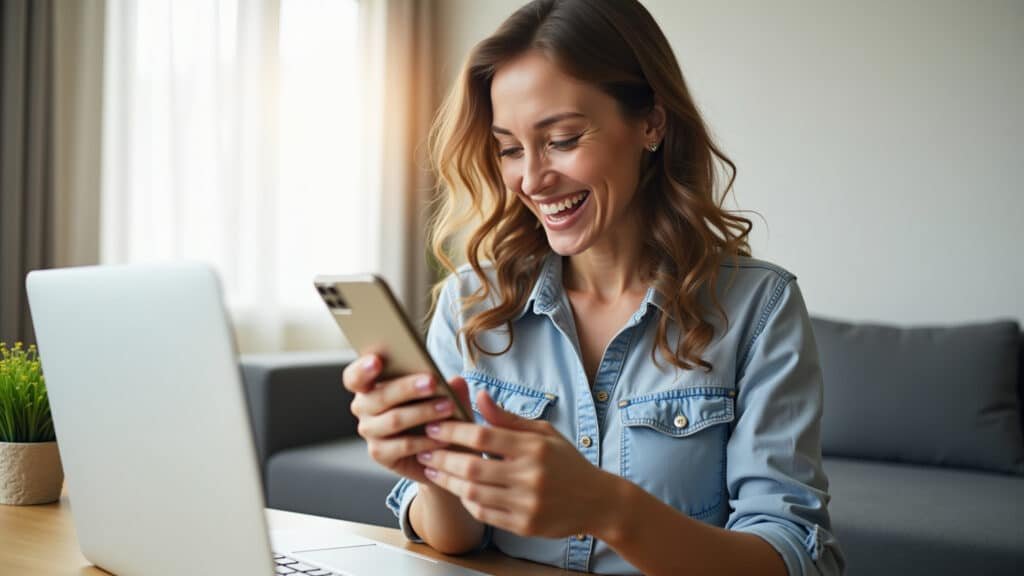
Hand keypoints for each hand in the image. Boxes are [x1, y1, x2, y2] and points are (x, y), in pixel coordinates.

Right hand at [342, 354, 471, 483]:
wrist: (438, 452)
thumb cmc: (435, 412)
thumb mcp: (443, 396)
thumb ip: (448, 387)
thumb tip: (456, 381)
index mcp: (371, 384)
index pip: (355, 377)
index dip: (362, 369)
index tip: (377, 361)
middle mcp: (364, 407)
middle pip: (379, 396)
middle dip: (407, 387)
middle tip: (432, 382)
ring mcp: (369, 431)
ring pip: (394, 420)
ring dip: (423, 413)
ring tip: (448, 407)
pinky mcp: (380, 453)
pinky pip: (402, 445)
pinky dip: (425, 441)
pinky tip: (443, 437)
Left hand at [417, 390, 615, 538]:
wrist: (597, 501)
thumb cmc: (567, 462)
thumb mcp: (542, 433)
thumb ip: (508, 418)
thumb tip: (479, 395)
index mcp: (533, 447)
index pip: (483, 435)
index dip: (453, 430)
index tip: (435, 426)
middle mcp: (530, 476)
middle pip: (471, 466)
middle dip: (441, 458)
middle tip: (424, 450)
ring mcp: (526, 503)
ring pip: (472, 493)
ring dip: (448, 481)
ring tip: (433, 470)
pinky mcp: (524, 525)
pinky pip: (484, 514)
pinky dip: (467, 501)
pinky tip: (458, 489)